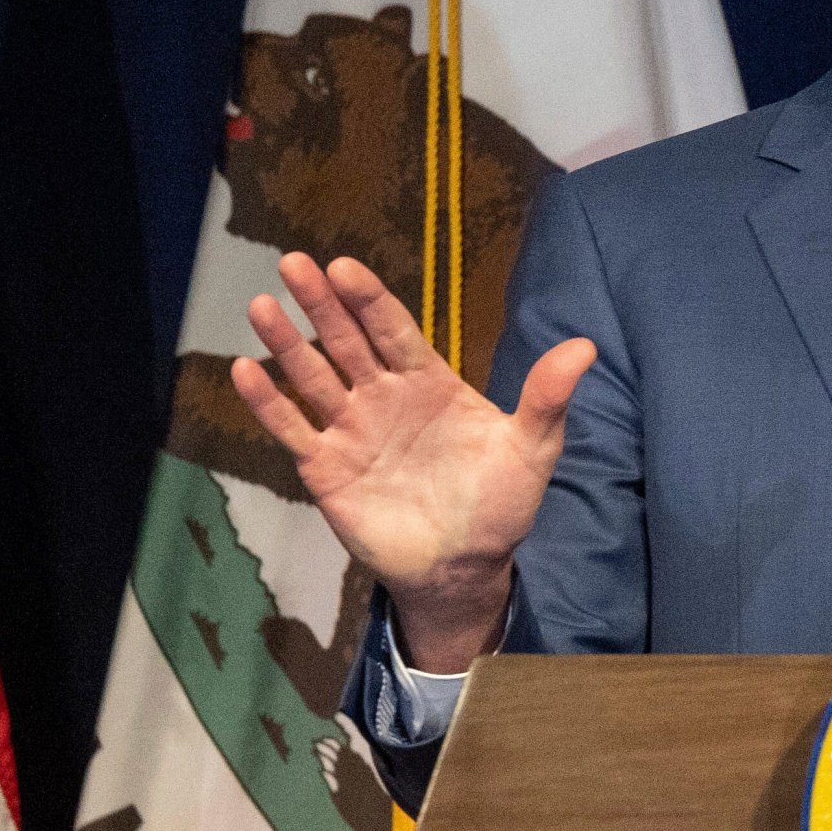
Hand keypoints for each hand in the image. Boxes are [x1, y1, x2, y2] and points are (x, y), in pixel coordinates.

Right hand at [231, 253, 594, 671]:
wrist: (465, 567)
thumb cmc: (501, 504)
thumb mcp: (532, 448)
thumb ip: (547, 397)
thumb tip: (587, 345)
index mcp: (430, 383)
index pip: (395, 330)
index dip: (370, 299)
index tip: (344, 266)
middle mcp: (384, 398)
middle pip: (347, 341)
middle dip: (321, 304)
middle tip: (294, 263)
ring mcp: (352, 430)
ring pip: (313, 377)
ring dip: (287, 343)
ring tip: (261, 306)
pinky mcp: (327, 468)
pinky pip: (292, 429)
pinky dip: (268, 402)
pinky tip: (244, 370)